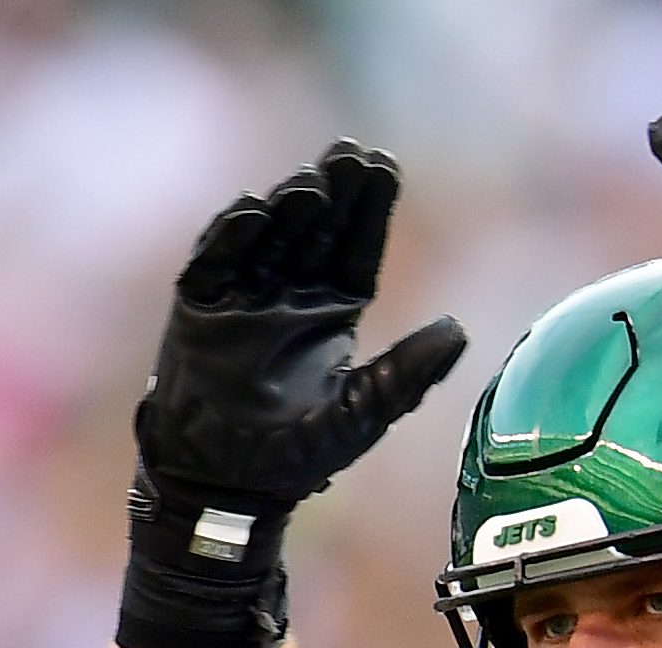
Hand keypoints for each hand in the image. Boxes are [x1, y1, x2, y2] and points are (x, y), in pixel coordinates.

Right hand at [139, 138, 466, 508]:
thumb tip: (460, 329)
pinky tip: (254, 210)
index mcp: (334, 312)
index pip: (356, 250)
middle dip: (334, 191)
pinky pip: (215, 262)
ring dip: (288, 206)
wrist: (226, 482)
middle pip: (316, 231)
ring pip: (270, 237)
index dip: (371, 210)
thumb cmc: (297, 453)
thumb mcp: (364, 412)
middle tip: (352, 151)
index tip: (386, 166)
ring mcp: (244, 298)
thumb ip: (409, 372)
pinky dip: (231, 236)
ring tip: (312, 179)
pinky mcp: (201, 308)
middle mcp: (291, 295)